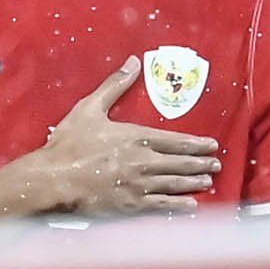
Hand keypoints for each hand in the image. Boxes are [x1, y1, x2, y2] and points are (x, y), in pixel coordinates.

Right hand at [18, 67, 220, 215]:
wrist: (54, 179)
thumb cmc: (69, 144)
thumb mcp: (90, 108)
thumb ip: (115, 85)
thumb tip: (133, 62)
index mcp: (137, 137)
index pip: (176, 140)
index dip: (196, 143)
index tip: (211, 145)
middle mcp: (144, 161)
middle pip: (180, 162)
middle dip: (200, 163)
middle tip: (216, 164)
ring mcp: (139, 185)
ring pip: (174, 183)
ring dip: (194, 182)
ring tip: (208, 181)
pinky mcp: (131, 205)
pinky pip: (161, 205)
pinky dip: (178, 205)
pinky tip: (190, 205)